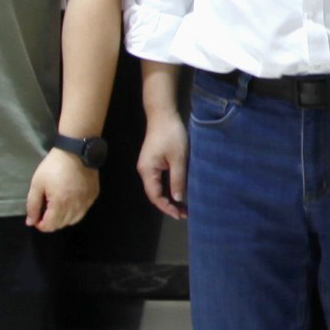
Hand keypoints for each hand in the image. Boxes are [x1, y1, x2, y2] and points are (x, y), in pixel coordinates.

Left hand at [25, 148, 99, 232]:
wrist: (75, 152)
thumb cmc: (53, 167)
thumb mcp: (37, 184)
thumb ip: (32, 205)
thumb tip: (31, 222)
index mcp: (60, 204)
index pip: (50, 226)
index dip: (40, 225)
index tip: (35, 218)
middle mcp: (75, 206)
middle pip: (61, 225)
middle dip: (50, 222)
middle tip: (44, 211)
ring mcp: (86, 202)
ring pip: (73, 220)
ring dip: (63, 219)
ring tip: (57, 208)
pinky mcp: (93, 196)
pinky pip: (82, 211)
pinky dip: (74, 212)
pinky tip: (69, 202)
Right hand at [137, 106, 187, 220]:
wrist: (163, 115)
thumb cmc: (171, 135)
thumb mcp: (178, 158)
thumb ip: (178, 179)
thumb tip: (178, 198)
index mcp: (148, 171)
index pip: (155, 196)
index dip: (167, 207)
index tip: (180, 215)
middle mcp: (145, 171)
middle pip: (155, 194)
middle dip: (168, 205)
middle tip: (184, 214)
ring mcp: (148, 166)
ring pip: (157, 187)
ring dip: (169, 197)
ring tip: (183, 207)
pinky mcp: (154, 161)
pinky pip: (159, 180)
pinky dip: (168, 188)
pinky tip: (178, 191)